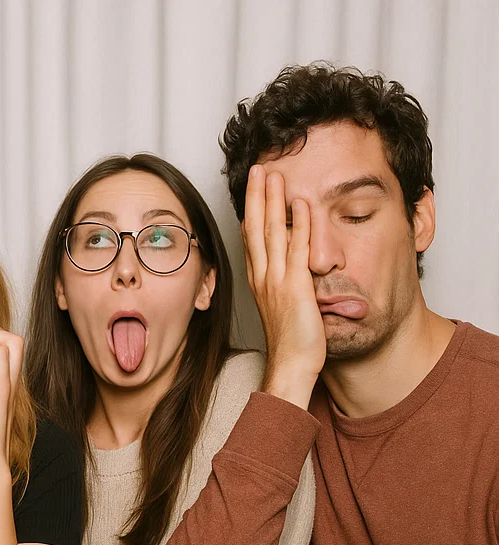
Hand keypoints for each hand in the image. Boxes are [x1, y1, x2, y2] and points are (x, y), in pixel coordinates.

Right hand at [242, 165, 324, 408]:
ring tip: (273, 174)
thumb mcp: (285, 309)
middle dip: (256, 197)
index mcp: (260, 283)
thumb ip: (288, 286)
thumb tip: (295, 273)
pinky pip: (297, 250)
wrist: (291, 367)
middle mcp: (264, 279)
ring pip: (271, 233)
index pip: (252, 240)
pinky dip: (299, 224)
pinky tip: (300, 203)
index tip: (254, 189)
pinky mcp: (296, 288)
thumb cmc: (292, 345)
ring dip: (272, 201)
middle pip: (256, 229)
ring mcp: (277, 282)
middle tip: (258, 169)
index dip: (252, 211)